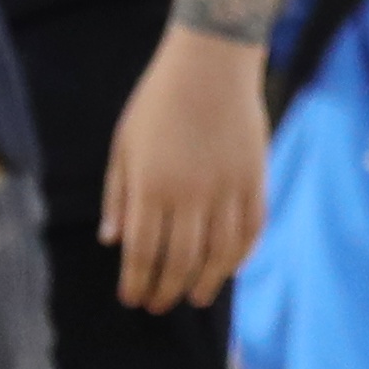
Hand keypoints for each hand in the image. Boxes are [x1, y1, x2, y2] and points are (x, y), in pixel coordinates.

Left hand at [99, 28, 268, 310]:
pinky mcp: (256, 175)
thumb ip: (118, 196)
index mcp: (152, 185)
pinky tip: (231, 265)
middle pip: (181, 258)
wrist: (212, 62)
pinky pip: (253, 226)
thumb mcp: (123, 146)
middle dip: (167, 289)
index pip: (144, 251)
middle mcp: (191, 192)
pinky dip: (243, 252)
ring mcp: (228, 185)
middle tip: (159, 305)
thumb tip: (113, 241)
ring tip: (196, 296)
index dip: (138, 281)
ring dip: (207, 280)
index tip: (133, 299)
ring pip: (221, 251)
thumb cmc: (158, 102)